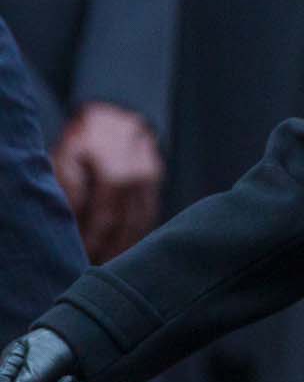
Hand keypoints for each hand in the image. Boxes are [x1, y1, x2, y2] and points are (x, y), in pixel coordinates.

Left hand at [52, 102, 162, 261]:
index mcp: (118, 177)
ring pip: (142, 224)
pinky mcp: (158, 184)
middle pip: (127, 229)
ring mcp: (153, 183)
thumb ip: (70, 187)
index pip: (105, 223)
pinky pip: (149, 215)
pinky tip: (125, 245)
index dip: (92, 244)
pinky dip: (137, 233)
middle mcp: (141, 182)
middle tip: (94, 268)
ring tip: (109, 263)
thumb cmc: (85, 136)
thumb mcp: (67, 155)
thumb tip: (73, 218)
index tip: (80, 258)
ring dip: (126, 246)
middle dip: (111, 252)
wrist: (117, 113)